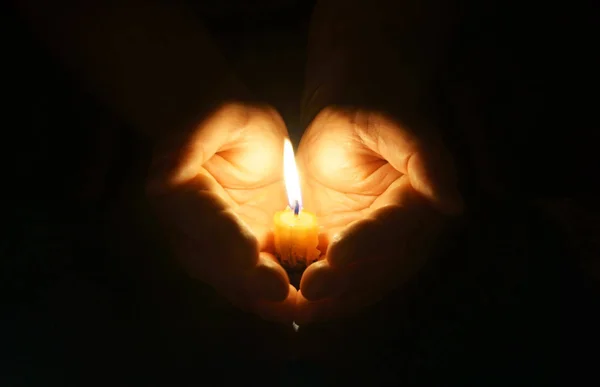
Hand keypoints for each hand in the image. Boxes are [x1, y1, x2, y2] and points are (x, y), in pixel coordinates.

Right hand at [147, 103, 295, 322]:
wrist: (242, 138)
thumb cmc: (233, 119)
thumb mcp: (222, 115)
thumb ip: (195, 138)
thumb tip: (167, 176)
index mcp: (176, 192)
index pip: (201, 220)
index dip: (225, 239)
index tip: (251, 254)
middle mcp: (187, 228)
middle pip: (215, 263)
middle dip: (249, 280)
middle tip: (281, 292)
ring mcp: (211, 249)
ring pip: (233, 282)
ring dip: (264, 299)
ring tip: (297, 306)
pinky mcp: (239, 258)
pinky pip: (254, 284)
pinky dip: (276, 296)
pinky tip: (304, 301)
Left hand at [295, 108, 462, 322]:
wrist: (343, 126)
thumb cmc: (367, 116)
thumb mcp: (392, 125)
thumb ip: (423, 156)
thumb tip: (452, 203)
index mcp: (421, 204)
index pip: (394, 228)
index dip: (367, 242)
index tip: (337, 253)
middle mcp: (406, 236)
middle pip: (377, 268)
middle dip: (343, 281)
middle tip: (308, 289)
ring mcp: (378, 251)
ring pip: (358, 285)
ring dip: (328, 299)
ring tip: (294, 307)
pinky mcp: (352, 257)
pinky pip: (338, 284)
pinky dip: (316, 297)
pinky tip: (288, 304)